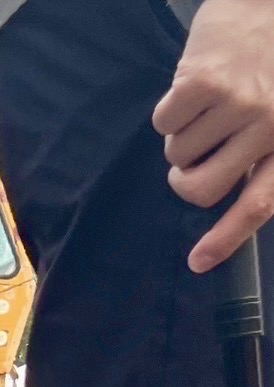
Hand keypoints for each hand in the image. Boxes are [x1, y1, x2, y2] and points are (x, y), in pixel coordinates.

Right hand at [152, 0, 273, 272]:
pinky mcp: (203, 83)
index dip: (226, 236)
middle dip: (187, 174)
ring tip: (210, 100)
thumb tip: (219, 193)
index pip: (259, 203)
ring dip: (183, 132)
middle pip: (200, 188)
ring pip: (177, 155)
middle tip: (199, 148)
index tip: (198, 262)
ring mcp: (238, 104)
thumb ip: (260, 152)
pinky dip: (170, 108)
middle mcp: (269, 126)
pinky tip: (196, 83)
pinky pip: (163, 123)